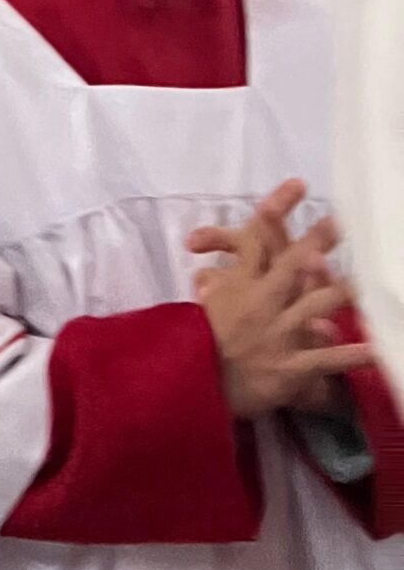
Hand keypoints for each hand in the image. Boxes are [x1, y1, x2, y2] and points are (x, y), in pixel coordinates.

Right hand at [189, 179, 370, 417]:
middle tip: (344, 219)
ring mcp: (276, 334)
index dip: (278, 208)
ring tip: (369, 281)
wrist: (192, 386)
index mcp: (239, 284)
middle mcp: (260, 301)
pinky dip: (350, 355)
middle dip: (317, 239)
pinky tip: (377, 349)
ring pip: (313, 306)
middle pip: (291, 263)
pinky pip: (324, 360)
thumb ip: (220, 282)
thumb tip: (221, 270)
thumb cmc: (199, 341)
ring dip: (341, 292)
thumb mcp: (206, 303)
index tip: (298, 184)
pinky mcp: (288, 367)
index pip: (257, 236)